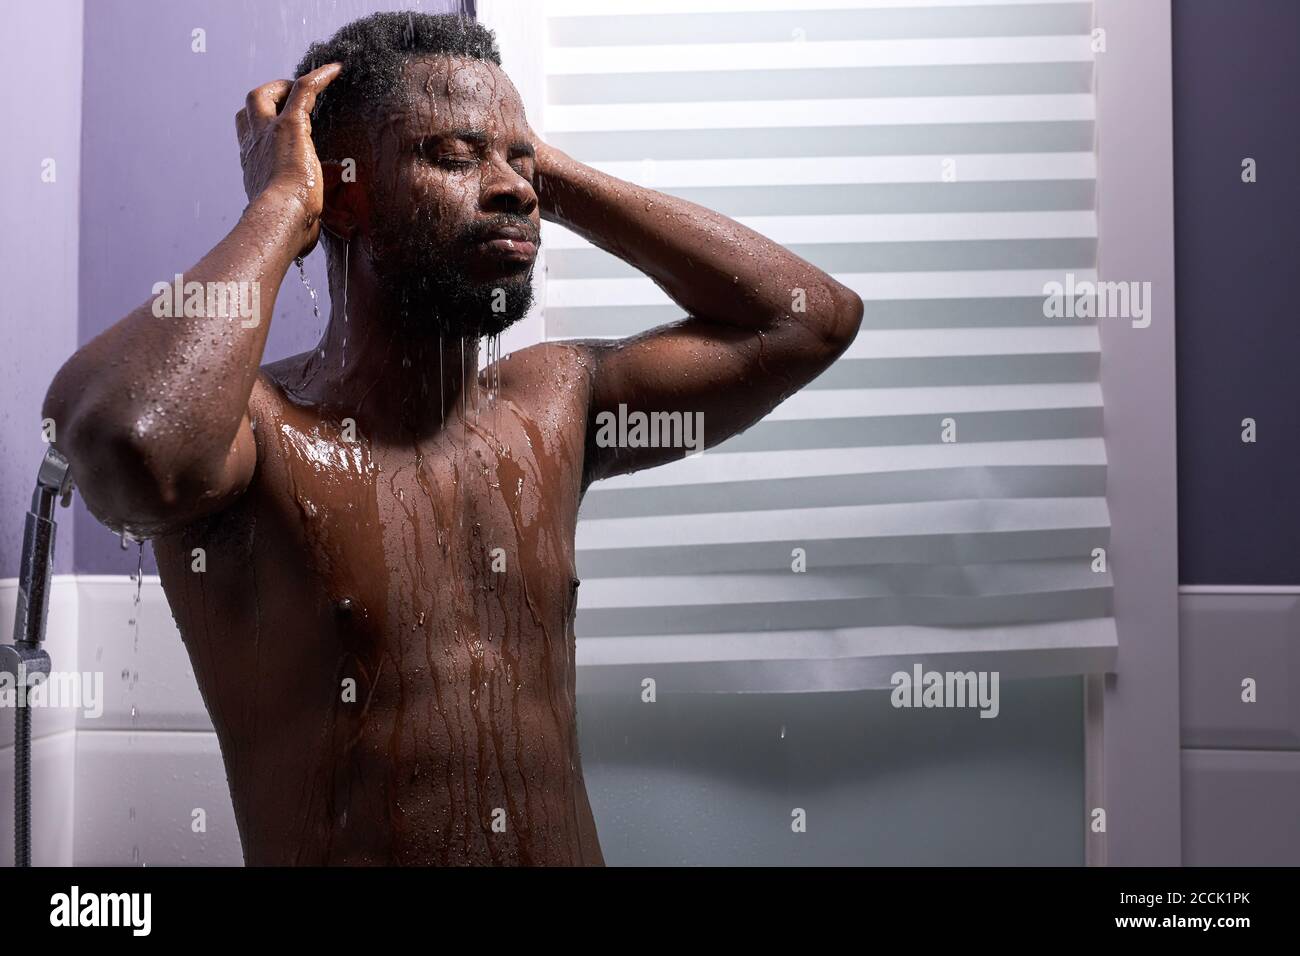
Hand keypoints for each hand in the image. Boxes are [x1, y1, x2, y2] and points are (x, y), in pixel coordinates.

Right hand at [234, 63, 341, 255]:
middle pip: (248, 110)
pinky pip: (304, 90)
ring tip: (303, 84)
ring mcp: (268, 134)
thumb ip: (298, 224)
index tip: (277, 131)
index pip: (251, 140)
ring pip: (265, 95)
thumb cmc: (286, 231)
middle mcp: (254, 147)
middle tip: (286, 99)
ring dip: (283, 86)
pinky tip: (336, 69)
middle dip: (265, 99)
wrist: (280, 222)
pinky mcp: (291, 126)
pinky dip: (319, 77)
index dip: (261, 130)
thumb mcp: (291, 225)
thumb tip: (307, 241)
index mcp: (254, 170)